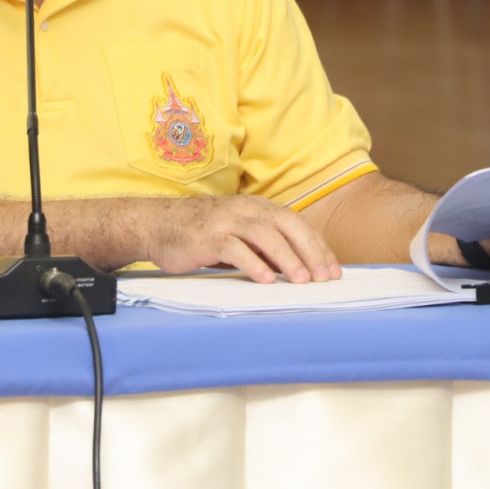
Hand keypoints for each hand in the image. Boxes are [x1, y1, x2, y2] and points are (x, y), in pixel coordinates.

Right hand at [143, 196, 341, 283]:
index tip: (333, 270)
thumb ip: (265, 248)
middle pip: (286, 225)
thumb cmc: (201, 234)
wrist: (156, 225)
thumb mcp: (239, 237)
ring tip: (301, 280)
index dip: (317, 246)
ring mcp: (225, 220)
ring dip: (286, 257)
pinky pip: (233, 247)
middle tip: (324, 277)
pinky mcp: (206, 236)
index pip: (296, 224)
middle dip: (309, 251)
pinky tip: (266, 279)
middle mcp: (244, 209)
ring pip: (264, 234)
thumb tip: (298, 268)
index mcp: (257, 208)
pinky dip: (252, 263)